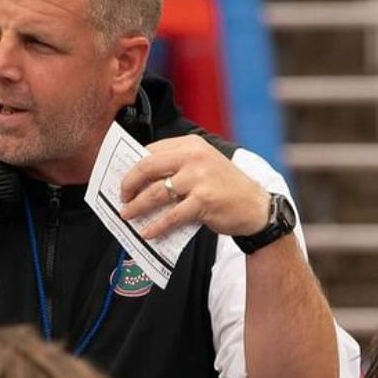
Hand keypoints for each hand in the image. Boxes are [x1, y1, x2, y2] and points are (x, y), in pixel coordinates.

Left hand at [119, 136, 270, 240]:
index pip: (151, 151)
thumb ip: (175, 168)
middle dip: (128, 184)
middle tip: (121, 197)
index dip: (132, 166)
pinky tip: (147, 232)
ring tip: (127, 215)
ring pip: (156, 193)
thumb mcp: (202, 166)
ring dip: (137, 206)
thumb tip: (138, 182)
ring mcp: (199, 178)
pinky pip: (171, 215)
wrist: (256, 207)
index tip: (122, 179)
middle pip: (147, 168)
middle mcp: (194, 157)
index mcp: (191, 145)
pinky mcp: (204, 200)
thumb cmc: (224, 187)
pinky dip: (156, 226)